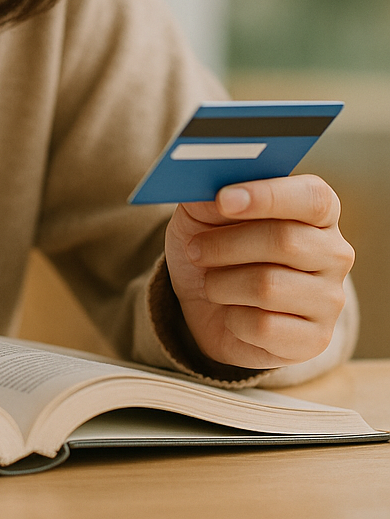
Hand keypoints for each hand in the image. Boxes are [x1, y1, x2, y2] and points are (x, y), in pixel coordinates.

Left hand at [165, 174, 354, 369]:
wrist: (205, 303)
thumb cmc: (213, 246)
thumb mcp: (200, 214)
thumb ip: (208, 196)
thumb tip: (212, 191)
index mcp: (316, 211)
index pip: (312, 197)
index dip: (268, 196)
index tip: (223, 199)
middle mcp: (334, 253)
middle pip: (285, 241)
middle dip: (225, 245)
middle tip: (195, 249)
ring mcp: (330, 299)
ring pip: (268, 287)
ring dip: (221, 284)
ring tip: (212, 283)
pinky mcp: (316, 340)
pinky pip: (264, 327)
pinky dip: (232, 318)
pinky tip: (232, 313)